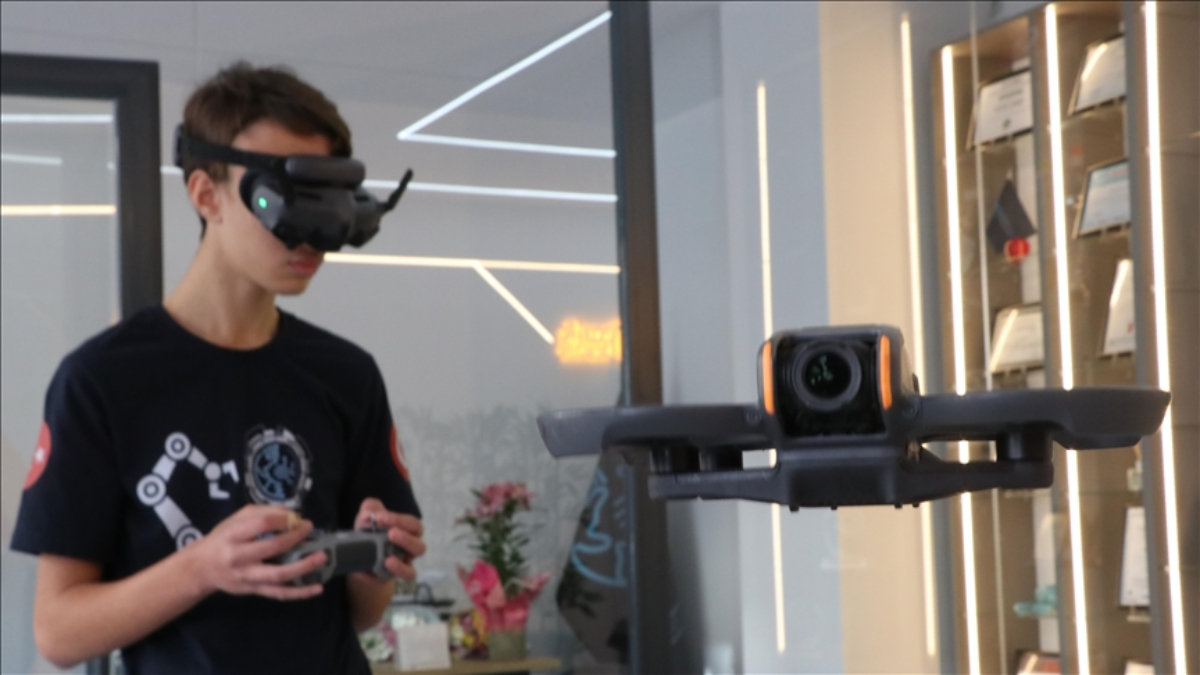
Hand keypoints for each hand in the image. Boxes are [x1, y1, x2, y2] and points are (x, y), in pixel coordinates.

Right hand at [187, 505, 326, 600]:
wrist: (202, 568)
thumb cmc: (224, 538)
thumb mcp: (236, 519)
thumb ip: (263, 512)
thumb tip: (292, 513)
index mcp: (233, 535)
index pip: (261, 524)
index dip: (283, 519)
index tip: (297, 517)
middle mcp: (239, 557)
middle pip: (272, 548)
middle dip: (295, 537)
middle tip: (310, 529)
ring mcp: (248, 576)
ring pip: (278, 575)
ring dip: (303, 567)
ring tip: (321, 557)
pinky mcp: (254, 590)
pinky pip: (279, 593)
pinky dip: (300, 593)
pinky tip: (317, 588)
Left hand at [352, 498, 425, 581]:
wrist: (361, 555)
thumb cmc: (370, 532)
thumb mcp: (368, 517)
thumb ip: (369, 510)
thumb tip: (368, 516)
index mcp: (408, 530)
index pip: (412, 524)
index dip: (399, 520)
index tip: (380, 518)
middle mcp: (411, 548)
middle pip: (419, 546)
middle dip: (406, 539)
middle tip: (391, 533)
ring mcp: (404, 563)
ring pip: (413, 568)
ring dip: (401, 563)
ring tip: (387, 559)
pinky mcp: (396, 576)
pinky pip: (404, 576)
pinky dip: (392, 573)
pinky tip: (376, 570)